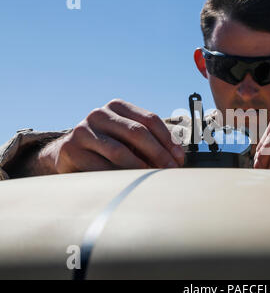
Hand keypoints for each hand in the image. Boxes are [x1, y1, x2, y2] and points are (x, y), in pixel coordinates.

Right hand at [38, 99, 184, 173]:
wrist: (67, 155)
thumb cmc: (105, 147)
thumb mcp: (126, 138)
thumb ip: (148, 142)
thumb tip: (176, 158)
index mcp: (117, 107)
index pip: (150, 120)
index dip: (168, 140)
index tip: (179, 158)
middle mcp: (100, 114)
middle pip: (137, 132)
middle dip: (158, 154)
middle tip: (170, 171)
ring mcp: (83, 131)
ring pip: (119, 151)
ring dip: (140, 167)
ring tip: (153, 179)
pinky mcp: (71, 150)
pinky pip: (101, 168)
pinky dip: (119, 178)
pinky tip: (130, 185)